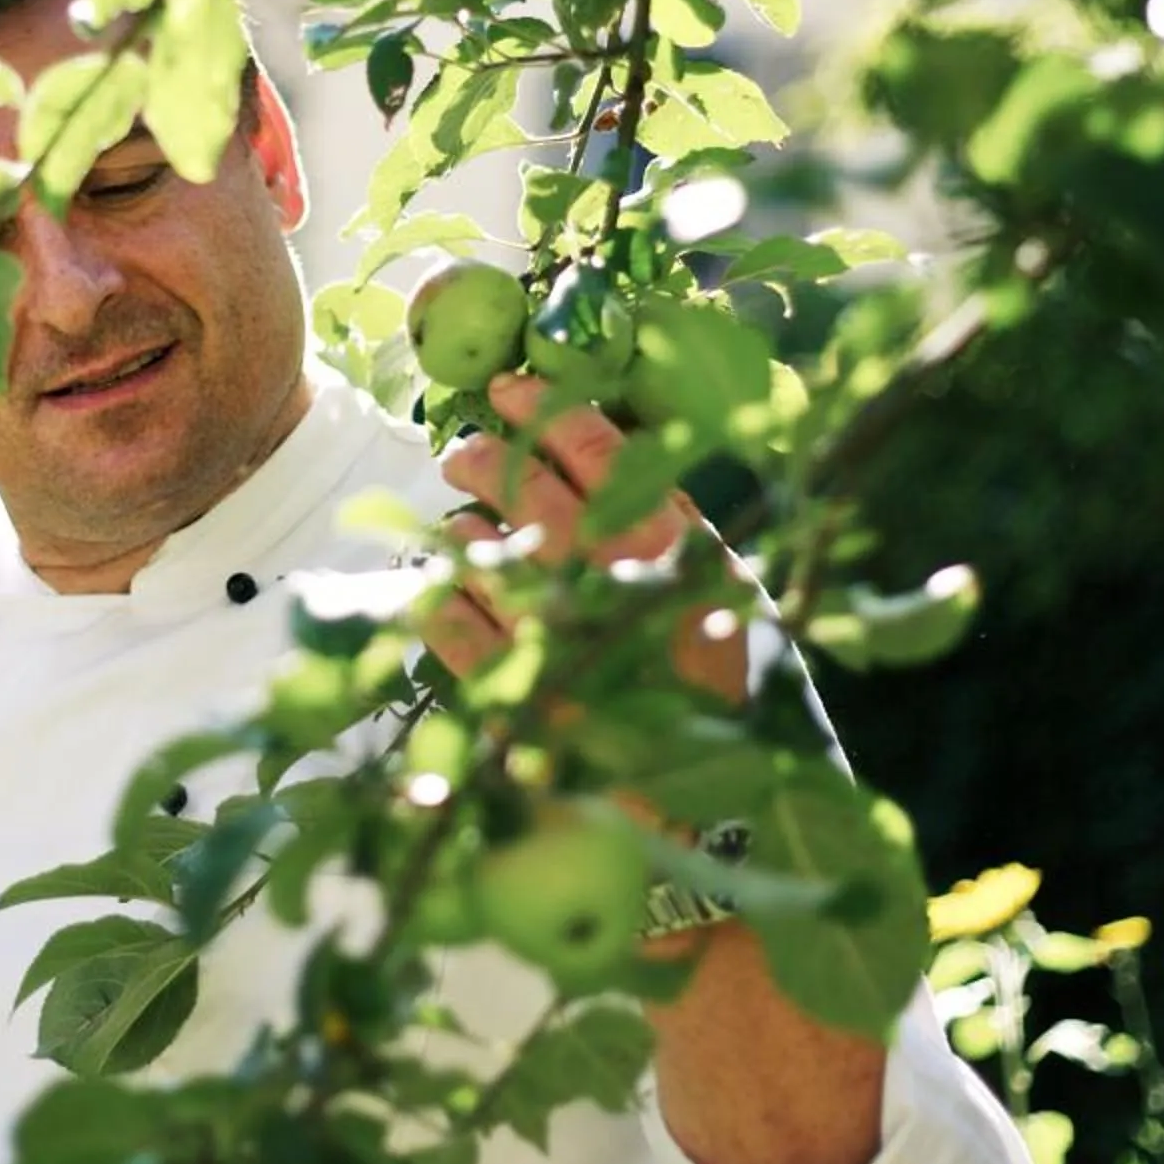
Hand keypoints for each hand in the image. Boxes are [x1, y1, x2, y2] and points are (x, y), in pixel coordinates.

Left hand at [427, 371, 744, 703]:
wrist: (707, 775)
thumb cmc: (719, 670)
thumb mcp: (722, 579)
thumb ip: (670, 514)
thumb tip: (602, 452)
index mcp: (660, 540)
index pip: (590, 446)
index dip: (542, 407)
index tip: (507, 388)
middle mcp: (601, 573)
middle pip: (522, 485)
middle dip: (485, 457)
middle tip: (466, 454)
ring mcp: (549, 629)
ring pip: (479, 549)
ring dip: (462, 526)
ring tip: (459, 520)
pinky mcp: (510, 687)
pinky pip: (452, 624)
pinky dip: (441, 595)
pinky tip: (445, 585)